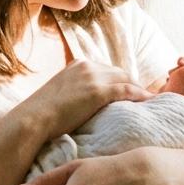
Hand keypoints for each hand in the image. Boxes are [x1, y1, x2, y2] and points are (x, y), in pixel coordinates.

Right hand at [14, 60, 151, 138]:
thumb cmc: (41, 115)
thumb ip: (72, 93)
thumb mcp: (58, 96)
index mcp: (77, 65)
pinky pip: (127, 90)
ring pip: (125, 79)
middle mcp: (87, 66)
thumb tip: (79, 105)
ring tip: (150, 101)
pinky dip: (141, 95)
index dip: (118, 81)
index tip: (126, 92)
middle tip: (141, 98)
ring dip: (138, 90)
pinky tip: (150, 101)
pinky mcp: (98, 91)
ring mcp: (93, 77)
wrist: (32, 120)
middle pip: (119, 73)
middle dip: (131, 84)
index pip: (106, 70)